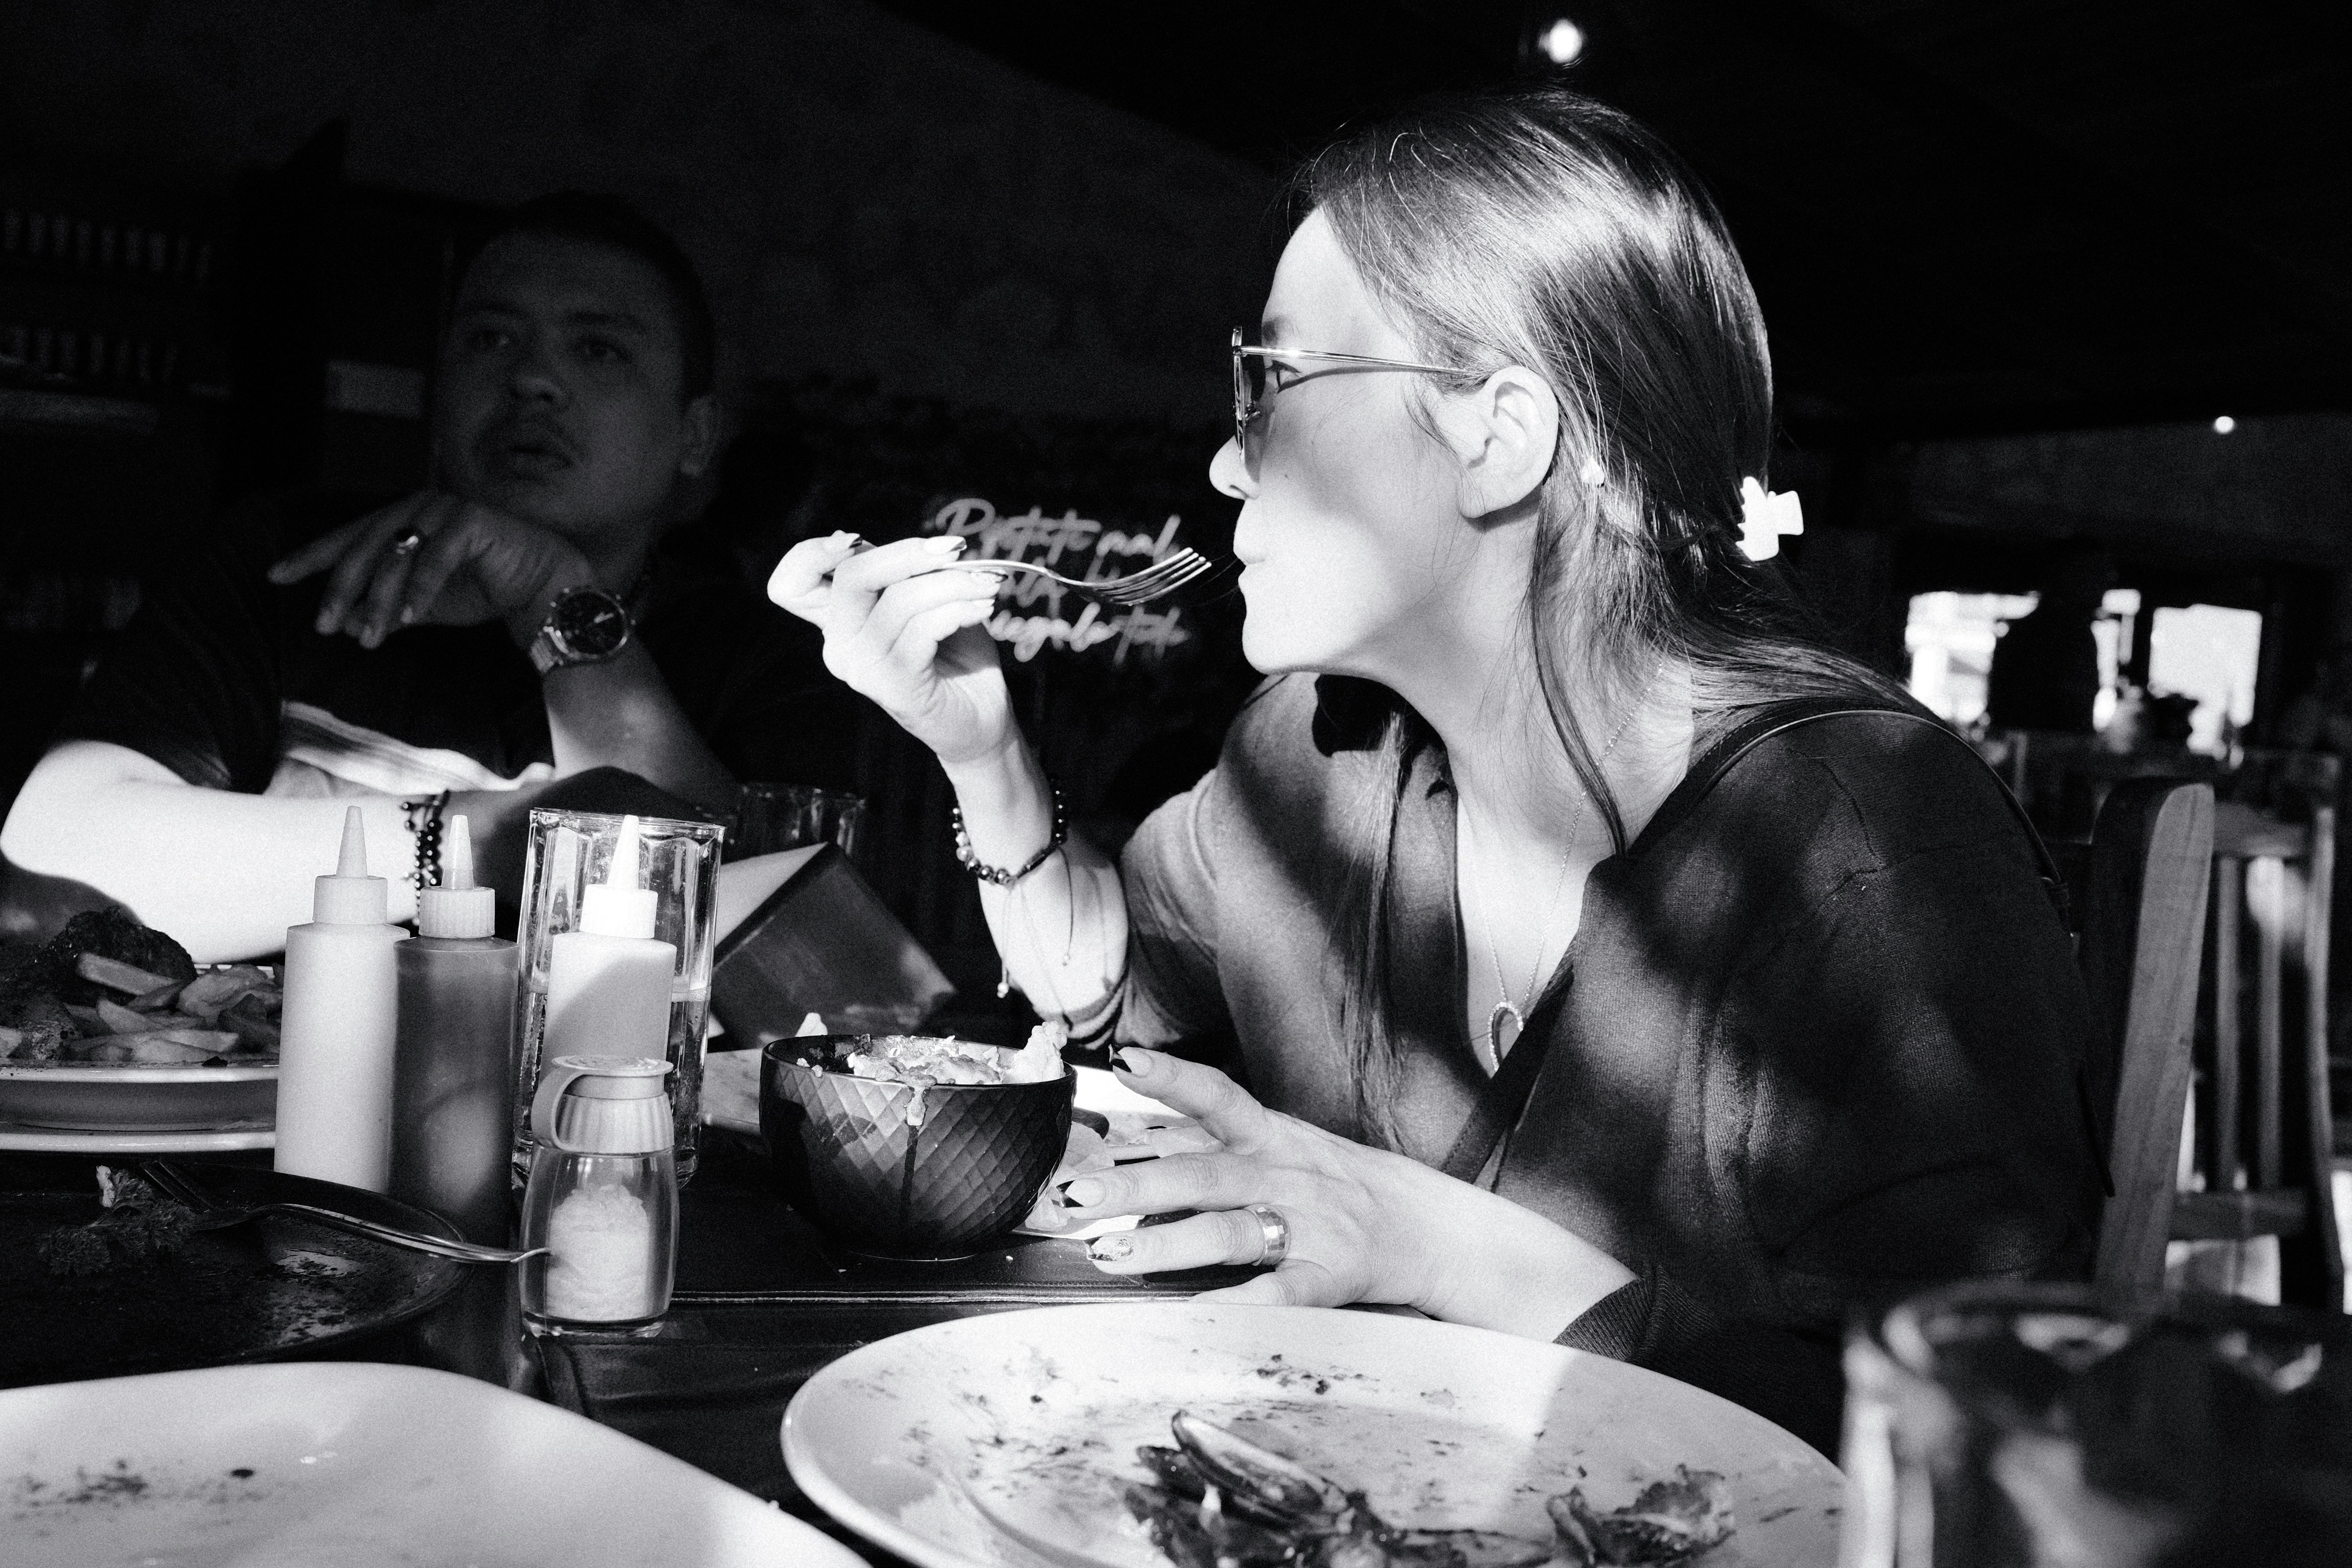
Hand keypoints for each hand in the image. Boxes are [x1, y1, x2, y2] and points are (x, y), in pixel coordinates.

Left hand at [269, 492, 596, 649]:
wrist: (543, 586)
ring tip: (372, 637)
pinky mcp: (472, 521)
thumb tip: (341, 623)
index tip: (276, 576)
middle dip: (340, 589)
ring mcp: (445, 510)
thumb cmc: (484, 590)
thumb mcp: (421, 605)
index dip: (311, 557)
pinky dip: (420, 589)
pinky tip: (407, 619)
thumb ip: (384, 608)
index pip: (347, 537)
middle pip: (364, 546)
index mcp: (402, 519)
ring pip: (396, 554)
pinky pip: (436, 557)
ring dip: (380, 599)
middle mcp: (418, 507)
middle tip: (323, 625)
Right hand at [767, 532, 1011, 766]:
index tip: (859, 539)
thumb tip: (923, 546)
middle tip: (954, 549)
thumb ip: (907, 573)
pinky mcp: (893, 685)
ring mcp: (862, 668)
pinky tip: (983, 608)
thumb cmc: (954, 654)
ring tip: (987, 584)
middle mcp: (840, 645)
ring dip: (954, 583)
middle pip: (852, 576)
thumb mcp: (928, 601)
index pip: (793, 583)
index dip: (812, 553)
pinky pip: (925, 628)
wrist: (980, 718)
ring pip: (901, 599)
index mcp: (840, 620)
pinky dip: (960, 609)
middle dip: (907, 553)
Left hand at [1060, 1050, 1634, 1332]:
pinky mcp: (1330, 1276)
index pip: (1217, 1097)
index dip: (1172, 1076)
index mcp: (1271, 1136)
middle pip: (1206, 1172)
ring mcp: (1309, 1225)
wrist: (1427, 1227)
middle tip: (1074, 1198)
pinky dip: (1238, 1306)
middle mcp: (1287, 1173)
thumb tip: (1114, 1135)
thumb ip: (1200, 1142)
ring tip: (1109, 1256)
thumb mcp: (1274, 1146)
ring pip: (1232, 1230)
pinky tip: (1196, 1319)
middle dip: (1136, 1184)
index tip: (1124, 1061)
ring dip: (1166, 1243)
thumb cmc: (1330, 1185)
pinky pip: (1279, 1293)